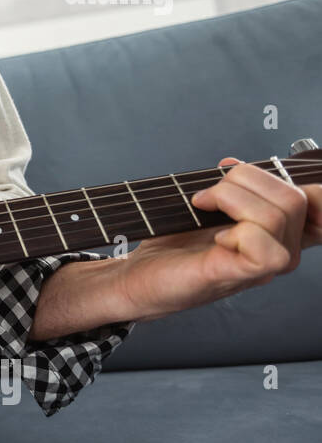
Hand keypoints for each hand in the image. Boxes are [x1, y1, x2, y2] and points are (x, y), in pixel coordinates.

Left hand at [119, 156, 320, 319]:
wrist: (139, 276)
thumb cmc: (174, 242)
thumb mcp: (210, 206)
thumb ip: (234, 188)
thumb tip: (235, 166)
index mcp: (280, 230)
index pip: (321, 204)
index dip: (305, 183)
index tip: (233, 170)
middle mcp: (281, 250)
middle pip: (295, 198)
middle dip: (244, 179)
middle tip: (208, 192)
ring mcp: (262, 267)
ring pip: (278, 215)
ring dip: (231, 198)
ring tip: (202, 206)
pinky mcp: (237, 275)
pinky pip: (262, 248)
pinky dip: (235, 231)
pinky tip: (215, 238)